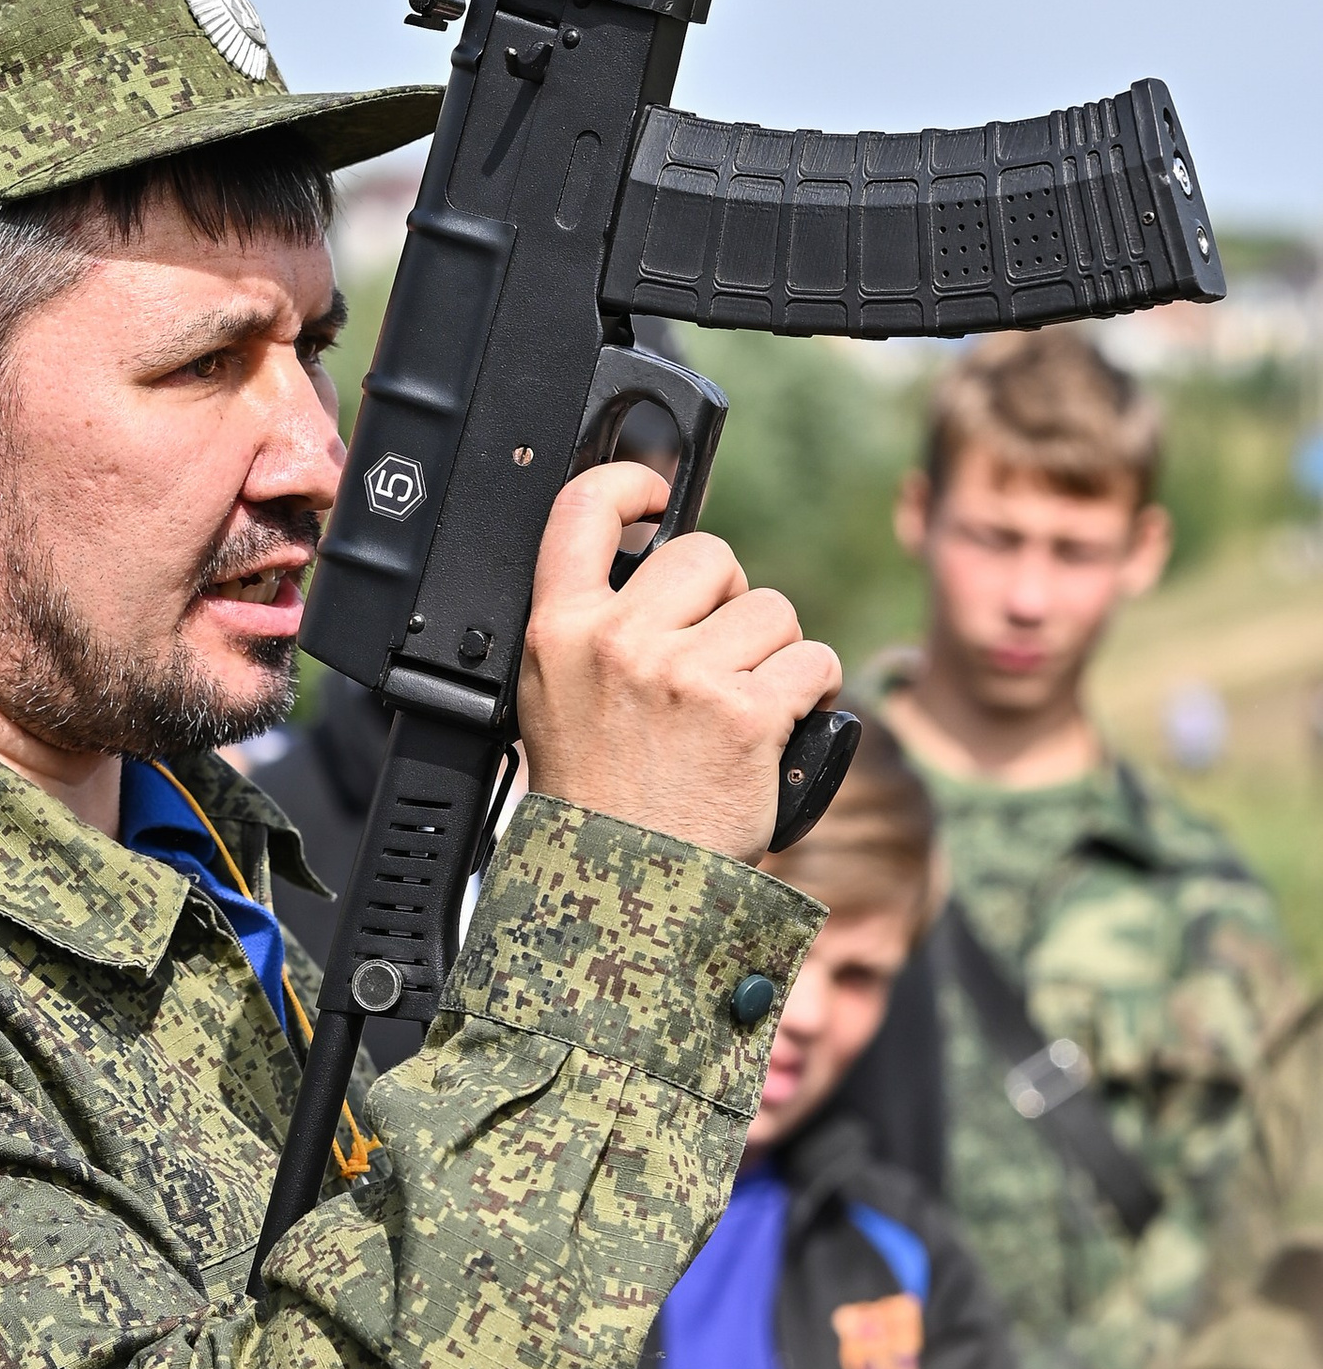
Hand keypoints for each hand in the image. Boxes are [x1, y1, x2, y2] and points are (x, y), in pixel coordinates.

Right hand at [518, 462, 842, 861]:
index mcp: (560, 631)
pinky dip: (812, 692)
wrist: (622, 884)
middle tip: (716, 657)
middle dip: (730, 599)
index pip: (583, 509)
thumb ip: (595, 627)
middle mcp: (618, 642)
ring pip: (773, 610)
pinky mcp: (746, 713)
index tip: (655, 496)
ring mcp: (683, 676)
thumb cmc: (599, 796)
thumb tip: (658, 563)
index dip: (629, 484)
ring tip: (744, 704)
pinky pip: (813, 661)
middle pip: (709, 555)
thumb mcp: (556, 697)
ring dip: (776, 652)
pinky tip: (780, 725)